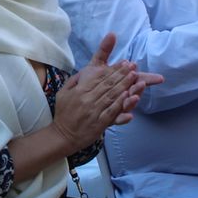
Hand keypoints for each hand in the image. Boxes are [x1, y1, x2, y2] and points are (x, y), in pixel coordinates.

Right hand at [50, 34, 162, 150]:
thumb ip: (75, 80)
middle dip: (122, 74)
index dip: (112, 69)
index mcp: (79, 90)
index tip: (123, 62)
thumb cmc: (64, 113)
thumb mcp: (63, 92)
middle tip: (133, 66)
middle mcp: (87, 99)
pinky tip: (129, 96)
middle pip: (108, 84)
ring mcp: (94, 111)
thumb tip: (86, 70)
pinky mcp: (100, 123)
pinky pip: (112, 111)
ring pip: (112, 96)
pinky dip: (121, 103)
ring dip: (125, 85)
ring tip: (134, 76)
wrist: (63, 135)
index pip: (99, 76)